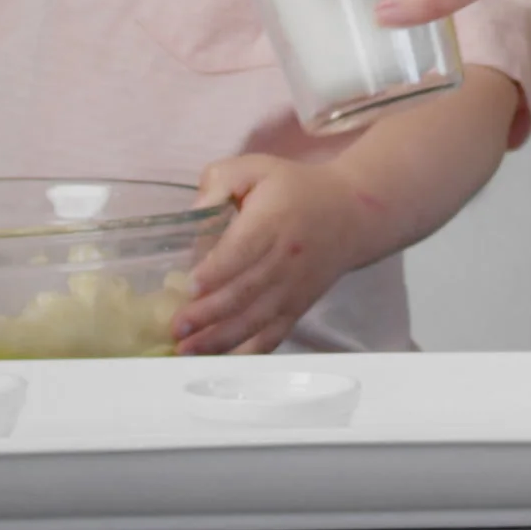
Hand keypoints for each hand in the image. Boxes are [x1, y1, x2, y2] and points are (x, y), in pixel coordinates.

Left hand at [181, 152, 378, 354]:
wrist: (353, 213)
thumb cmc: (295, 189)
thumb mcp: (257, 167)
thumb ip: (219, 180)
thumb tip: (194, 211)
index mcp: (273, 221)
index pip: (243, 250)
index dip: (217, 270)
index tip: (190, 286)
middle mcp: (285, 259)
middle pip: (245, 292)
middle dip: (209, 314)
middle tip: (177, 327)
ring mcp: (293, 289)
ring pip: (256, 320)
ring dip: (221, 339)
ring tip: (188, 350)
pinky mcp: (298, 307)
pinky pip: (274, 335)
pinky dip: (248, 352)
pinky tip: (221, 361)